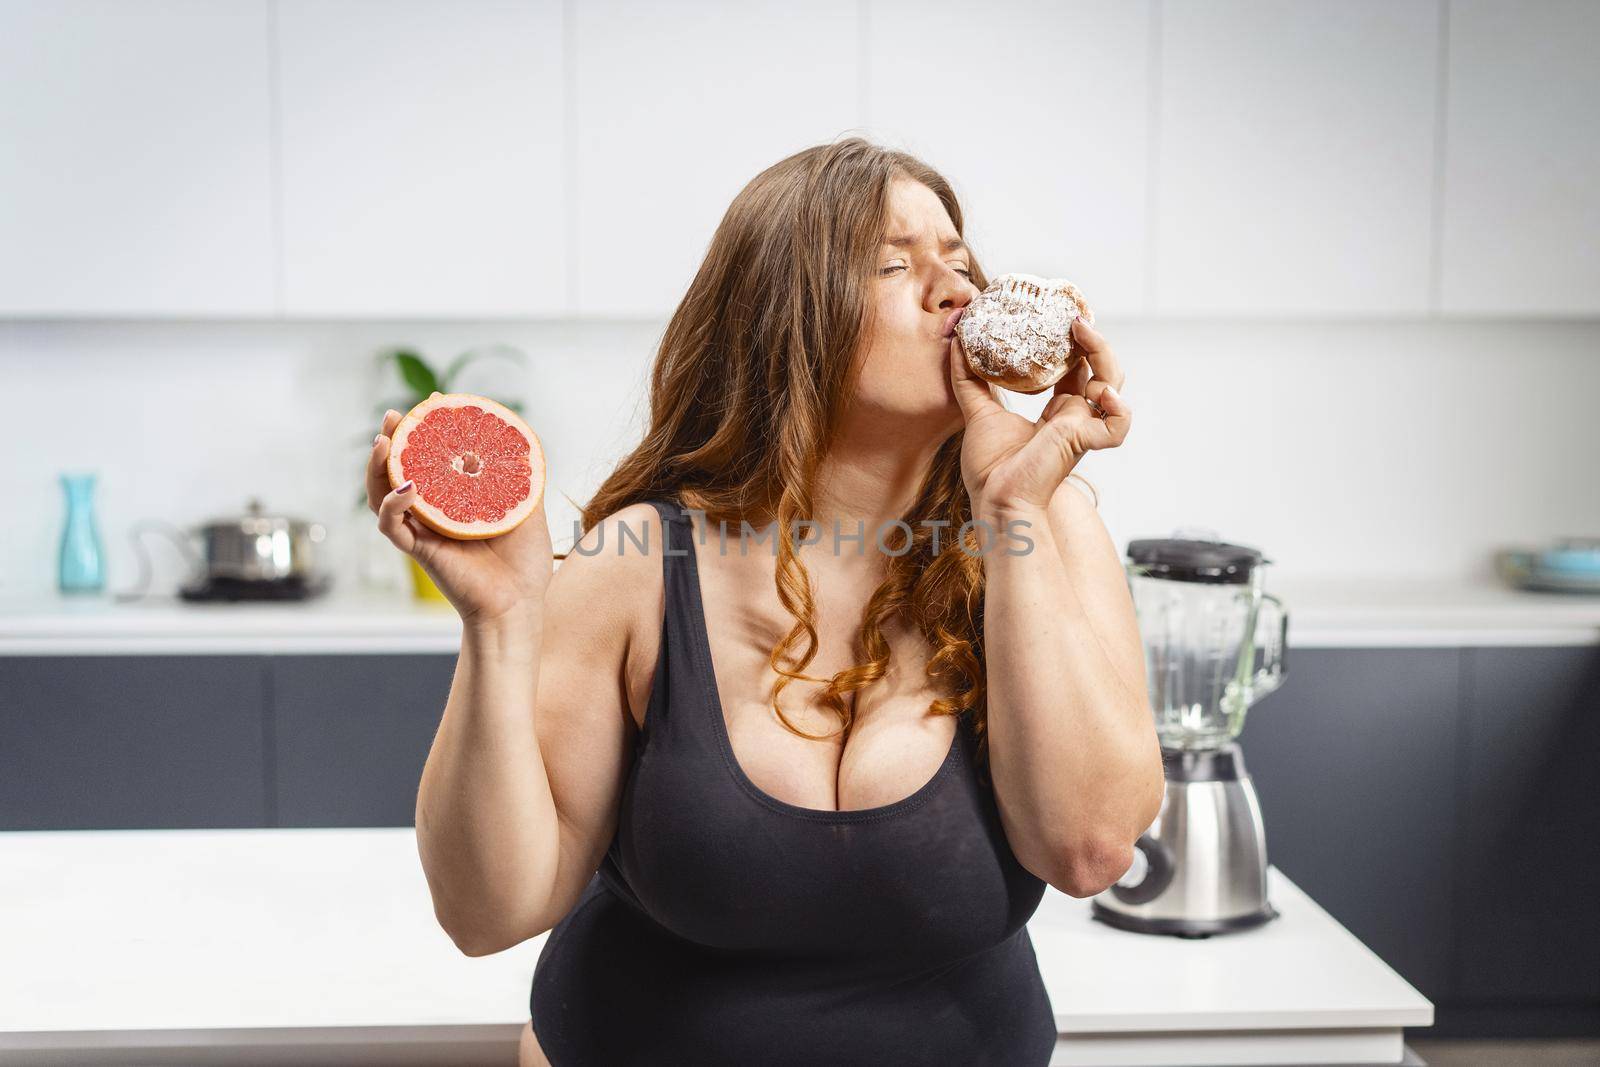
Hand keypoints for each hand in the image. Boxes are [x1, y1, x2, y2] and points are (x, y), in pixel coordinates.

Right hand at [367, 408, 553, 626]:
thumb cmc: (524, 566)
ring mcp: (423, 531)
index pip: (433, 459)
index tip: (435, 402)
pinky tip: (405, 486)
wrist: (518, 606)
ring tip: (382, 438)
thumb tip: (523, 441)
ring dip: (378, 465)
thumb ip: (521, 480)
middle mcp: (434, 513)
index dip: (429, 430)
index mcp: (456, 501)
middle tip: (393, 414)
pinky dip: (392, 504)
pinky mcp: (418, 551)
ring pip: (383, 493)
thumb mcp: (528, 511)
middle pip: (399, 469)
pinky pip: (392, 525)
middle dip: (393, 439)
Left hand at [947, 317, 1131, 516]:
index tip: (1062, 318)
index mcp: (1055, 413)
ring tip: (1083, 333)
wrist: (994, 498)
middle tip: (1074, 319)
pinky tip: (1100, 393)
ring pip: (1113, 385)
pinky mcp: (1086, 442)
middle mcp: (1073, 417)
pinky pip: (1119, 424)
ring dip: (1104, 357)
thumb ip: (968, 376)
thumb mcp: (976, 411)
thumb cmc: (989, 467)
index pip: (1074, 369)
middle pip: (1099, 370)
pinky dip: (1118, 407)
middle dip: (1093, 341)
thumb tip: (958, 339)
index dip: (1074, 343)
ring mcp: (1083, 428)